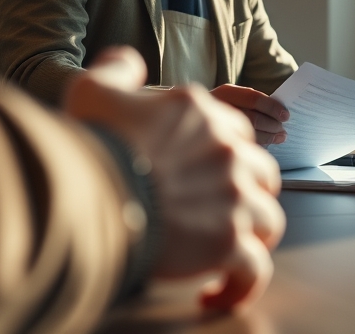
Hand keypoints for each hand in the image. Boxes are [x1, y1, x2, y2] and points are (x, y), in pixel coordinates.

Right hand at [63, 47, 284, 309]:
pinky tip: (215, 293)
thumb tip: (126, 61)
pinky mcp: (230, 242)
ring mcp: (234, 196)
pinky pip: (254, 269)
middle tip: (221, 212)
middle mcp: (227, 150)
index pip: (235, 131)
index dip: (225, 154)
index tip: (207, 174)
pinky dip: (240, 285)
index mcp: (201, 113)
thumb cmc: (89, 146)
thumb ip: (116, 72)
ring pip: (268, 218)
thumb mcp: (93, 91)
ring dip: (250, 237)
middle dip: (247, 192)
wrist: (86, 194)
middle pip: (260, 172)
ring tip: (226, 254)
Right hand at [211, 84, 289, 145]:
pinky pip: (239, 149)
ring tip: (280, 138)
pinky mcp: (210, 146)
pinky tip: (263, 147)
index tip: (286, 115)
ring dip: (268, 138)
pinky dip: (255, 148)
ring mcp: (211, 127)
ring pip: (248, 136)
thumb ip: (247, 103)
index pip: (254, 98)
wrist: (176, 122)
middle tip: (283, 131)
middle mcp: (216, 108)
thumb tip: (277, 114)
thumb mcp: (226, 99)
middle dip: (272, 126)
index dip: (273, 107)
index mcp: (223, 93)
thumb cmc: (209, 110)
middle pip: (253, 119)